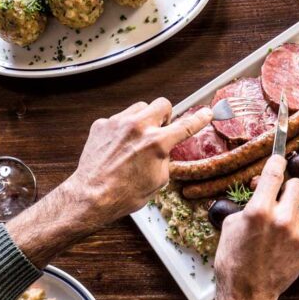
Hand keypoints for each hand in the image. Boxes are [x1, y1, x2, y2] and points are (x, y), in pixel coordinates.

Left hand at [62, 99, 211, 225]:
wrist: (92, 195)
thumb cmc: (125, 194)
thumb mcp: (158, 180)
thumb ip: (165, 158)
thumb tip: (165, 149)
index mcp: (157, 143)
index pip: (185, 126)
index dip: (199, 118)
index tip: (206, 112)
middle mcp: (138, 127)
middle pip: (162, 104)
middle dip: (166, 115)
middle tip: (162, 129)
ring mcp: (118, 123)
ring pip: (140, 107)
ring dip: (144, 119)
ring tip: (138, 138)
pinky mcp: (102, 124)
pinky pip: (119, 118)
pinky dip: (123, 128)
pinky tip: (119, 146)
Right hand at [213, 155, 298, 299]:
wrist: (247, 292)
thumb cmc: (234, 261)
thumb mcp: (231, 225)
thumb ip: (250, 206)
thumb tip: (259, 192)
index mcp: (259, 210)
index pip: (275, 172)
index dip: (277, 163)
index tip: (279, 160)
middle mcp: (282, 219)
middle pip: (298, 186)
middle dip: (290, 188)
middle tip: (282, 196)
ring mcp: (298, 234)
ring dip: (289, 219)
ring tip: (273, 239)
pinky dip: (293, 240)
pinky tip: (280, 252)